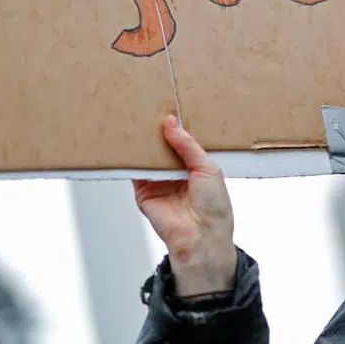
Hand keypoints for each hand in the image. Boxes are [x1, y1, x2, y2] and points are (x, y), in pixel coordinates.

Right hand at [133, 116, 237, 297]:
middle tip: (148, 108)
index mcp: (194, 167)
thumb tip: (170, 122)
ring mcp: (157, 183)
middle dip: (156, 132)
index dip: (175, 127)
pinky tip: (130, 142)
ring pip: (147, 158)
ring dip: (142, 143)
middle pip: (161, 148)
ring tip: (136, 119)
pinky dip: (131, 159)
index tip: (167, 107)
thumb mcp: (207, 167)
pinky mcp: (142, 193)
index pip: (180, 142)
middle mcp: (174, 174)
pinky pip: (134, 172)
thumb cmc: (214, 206)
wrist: (201, 236)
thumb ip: (187, 145)